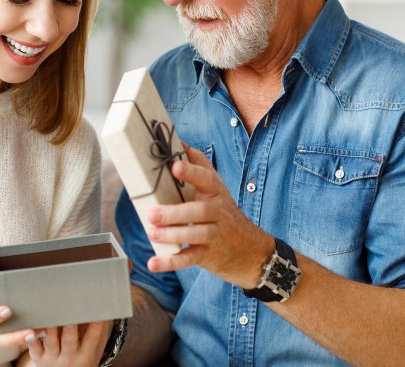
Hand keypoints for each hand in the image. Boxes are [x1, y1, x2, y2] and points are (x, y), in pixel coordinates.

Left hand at [24, 321, 109, 366]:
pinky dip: (32, 340)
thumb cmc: (81, 357)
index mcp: (85, 354)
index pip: (92, 339)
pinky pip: (34, 349)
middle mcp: (69, 357)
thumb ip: (98, 332)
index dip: (96, 327)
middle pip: (69, 342)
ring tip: (51, 319)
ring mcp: (52, 358)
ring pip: (51, 343)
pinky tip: (30, 331)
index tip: (99, 315)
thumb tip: (106, 305)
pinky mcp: (38, 357)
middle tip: (71, 319)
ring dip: (50, 331)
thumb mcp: (93, 350)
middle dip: (70, 330)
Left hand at [145, 146, 274, 287]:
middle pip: (199, 210)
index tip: (175, 166)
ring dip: (172, 235)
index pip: (206, 178)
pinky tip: (154, 263)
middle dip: (175, 212)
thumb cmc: (225, 215)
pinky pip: (190, 258)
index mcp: (216, 192)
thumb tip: (180, 141)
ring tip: (152, 233)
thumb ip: (200, 166)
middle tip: (153, 214)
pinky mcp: (209, 255)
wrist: (252, 252)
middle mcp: (217, 212)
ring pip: (196, 234)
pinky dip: (171, 262)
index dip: (192, 172)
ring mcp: (215, 234)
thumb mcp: (217, 188)